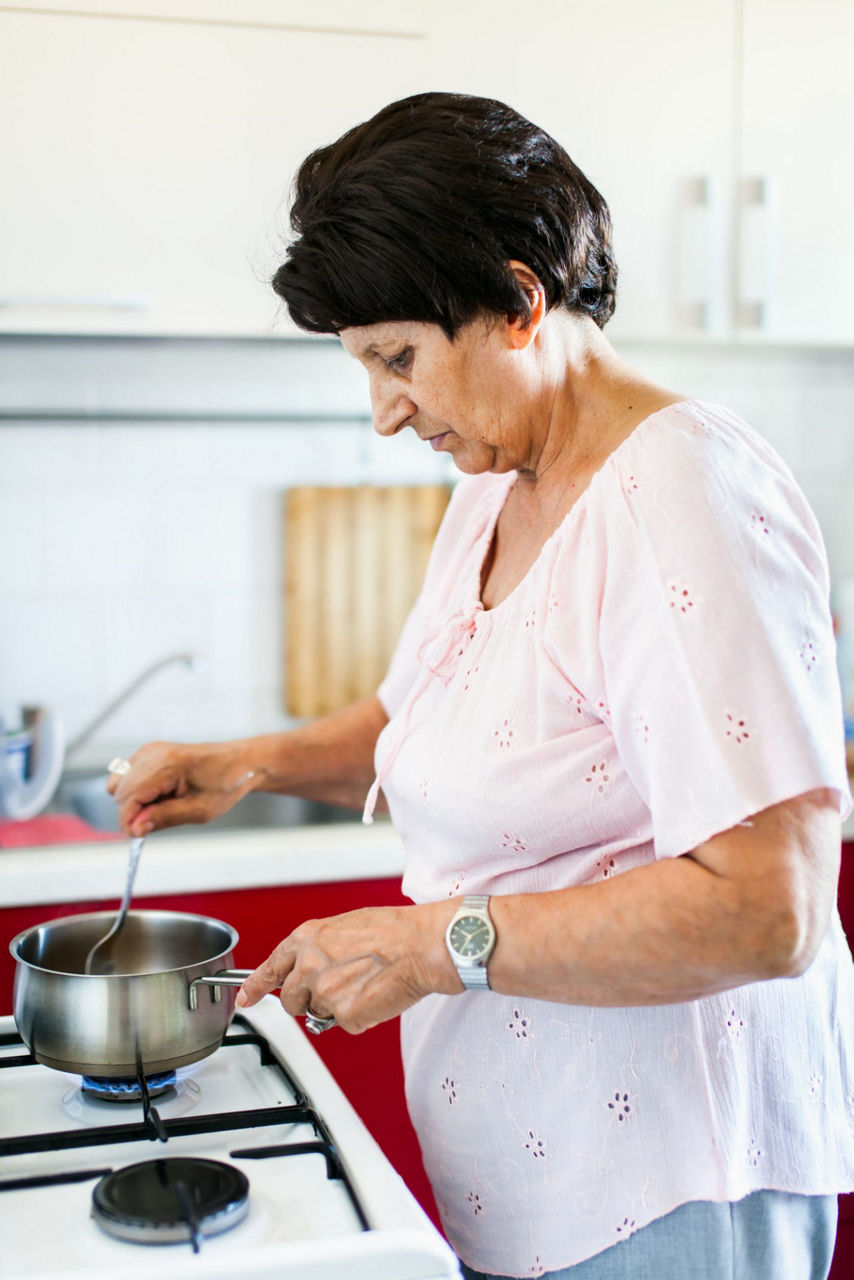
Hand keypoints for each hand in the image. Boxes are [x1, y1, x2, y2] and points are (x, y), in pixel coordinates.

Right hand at [106, 740, 258, 835]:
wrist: (240, 763)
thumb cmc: (226, 783)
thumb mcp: (199, 810)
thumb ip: (164, 818)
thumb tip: (135, 829)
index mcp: (167, 764)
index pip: (128, 796)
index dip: (129, 821)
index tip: (139, 836)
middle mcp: (153, 752)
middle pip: (118, 790)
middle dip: (132, 811)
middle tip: (158, 819)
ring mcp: (150, 750)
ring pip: (118, 783)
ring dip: (133, 801)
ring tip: (163, 804)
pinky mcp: (150, 753)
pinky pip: (127, 776)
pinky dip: (137, 790)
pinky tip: (161, 795)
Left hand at [236, 901, 460, 1033]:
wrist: (420, 945)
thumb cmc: (393, 931)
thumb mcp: (346, 926)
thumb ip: (321, 948)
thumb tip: (315, 967)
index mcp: (307, 939)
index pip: (270, 968)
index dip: (255, 986)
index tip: (246, 998)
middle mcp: (308, 966)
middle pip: (292, 1000)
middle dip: (307, 1002)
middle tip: (335, 992)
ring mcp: (324, 992)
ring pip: (320, 1013)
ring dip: (338, 1008)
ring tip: (365, 985)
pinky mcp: (343, 1015)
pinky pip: (347, 1024)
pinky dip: (361, 1016)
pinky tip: (376, 995)